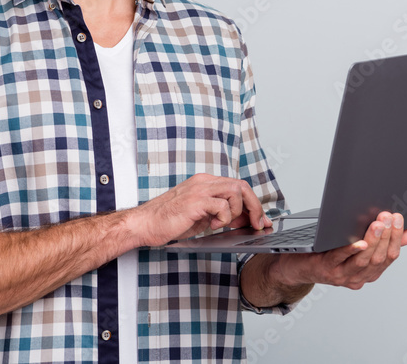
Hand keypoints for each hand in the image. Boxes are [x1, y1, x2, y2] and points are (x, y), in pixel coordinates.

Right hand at [130, 173, 270, 246]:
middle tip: (257, 224)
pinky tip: (212, 225)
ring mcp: (199, 189)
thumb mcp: (202, 217)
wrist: (145, 224)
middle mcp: (204, 182)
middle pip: (242, 186)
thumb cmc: (169, 221)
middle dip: (255, 207)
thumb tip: (246, 219)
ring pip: (235, 191)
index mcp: (205, 183)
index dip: (254, 203)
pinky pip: (222, 204)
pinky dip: (223, 217)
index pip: (238, 186)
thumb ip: (222, 214)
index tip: (261, 220)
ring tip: (224, 224)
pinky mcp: (194, 200)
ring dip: (237, 212)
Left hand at [273, 211, 406, 290]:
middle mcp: (357, 277)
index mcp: (368, 273)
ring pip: (363, 260)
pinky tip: (358, 242)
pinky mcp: (325, 269)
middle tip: (390, 216)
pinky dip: (351, 251)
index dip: (396, 239)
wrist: (294, 267)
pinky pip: (340, 260)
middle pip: (378, 258)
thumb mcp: (356, 247)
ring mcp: (341, 275)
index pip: (389, 257)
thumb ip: (380, 242)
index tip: (400, 220)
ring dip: (373, 240)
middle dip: (387, 236)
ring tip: (378, 222)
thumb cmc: (326, 252)